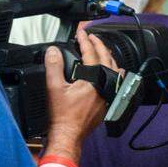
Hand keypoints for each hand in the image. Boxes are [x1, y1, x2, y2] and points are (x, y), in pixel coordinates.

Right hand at [44, 31, 118, 156]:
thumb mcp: (54, 88)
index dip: (85, 41)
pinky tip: (109, 69)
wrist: (69, 134)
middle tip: (91, 37)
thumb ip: (54, 66)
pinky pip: (114, 80)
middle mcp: (105, 85)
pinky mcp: (108, 100)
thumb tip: (53, 51)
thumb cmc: (63, 116)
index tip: (81, 33)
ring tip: (100, 49)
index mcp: (93, 80)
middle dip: (99, 45)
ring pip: (113, 69)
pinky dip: (111, 70)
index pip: (91, 54)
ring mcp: (109, 93)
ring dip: (107, 56)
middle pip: (106, 59)